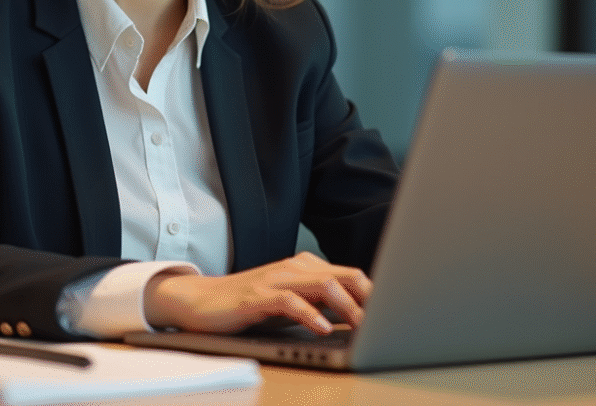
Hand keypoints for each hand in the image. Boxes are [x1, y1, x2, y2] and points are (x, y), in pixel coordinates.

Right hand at [143, 251, 371, 334]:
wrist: (201, 301)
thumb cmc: (249, 305)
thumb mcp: (291, 304)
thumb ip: (321, 305)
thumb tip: (359, 319)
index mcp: (306, 267)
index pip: (350, 274)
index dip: (374, 294)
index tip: (393, 314)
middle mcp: (294, 268)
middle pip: (343, 276)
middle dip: (368, 299)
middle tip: (385, 321)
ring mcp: (276, 279)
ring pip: (323, 285)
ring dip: (347, 307)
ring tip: (361, 326)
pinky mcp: (257, 295)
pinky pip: (290, 301)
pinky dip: (310, 314)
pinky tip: (322, 328)